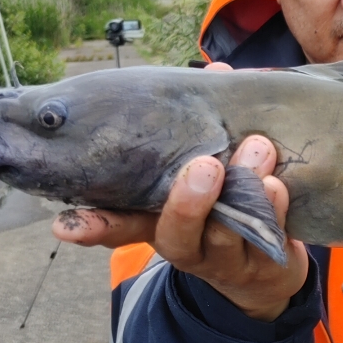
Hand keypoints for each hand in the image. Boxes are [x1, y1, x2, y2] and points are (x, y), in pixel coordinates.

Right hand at [52, 122, 306, 321]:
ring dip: (243, 190)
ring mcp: (224, 257)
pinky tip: (276, 185)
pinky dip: (272, 208)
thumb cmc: (226, 204)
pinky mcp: (262, 264)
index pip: (118, 224)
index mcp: (157, 218)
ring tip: (257, 150)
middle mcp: (184, 242)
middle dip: (189, 200)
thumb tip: (220, 71)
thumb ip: (207, 126)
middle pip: (175, 231)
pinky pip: (266, 239)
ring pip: (226, 232)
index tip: (65, 227)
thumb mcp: (206, 170)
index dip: (93, 226)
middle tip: (204, 165)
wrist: (264, 271)